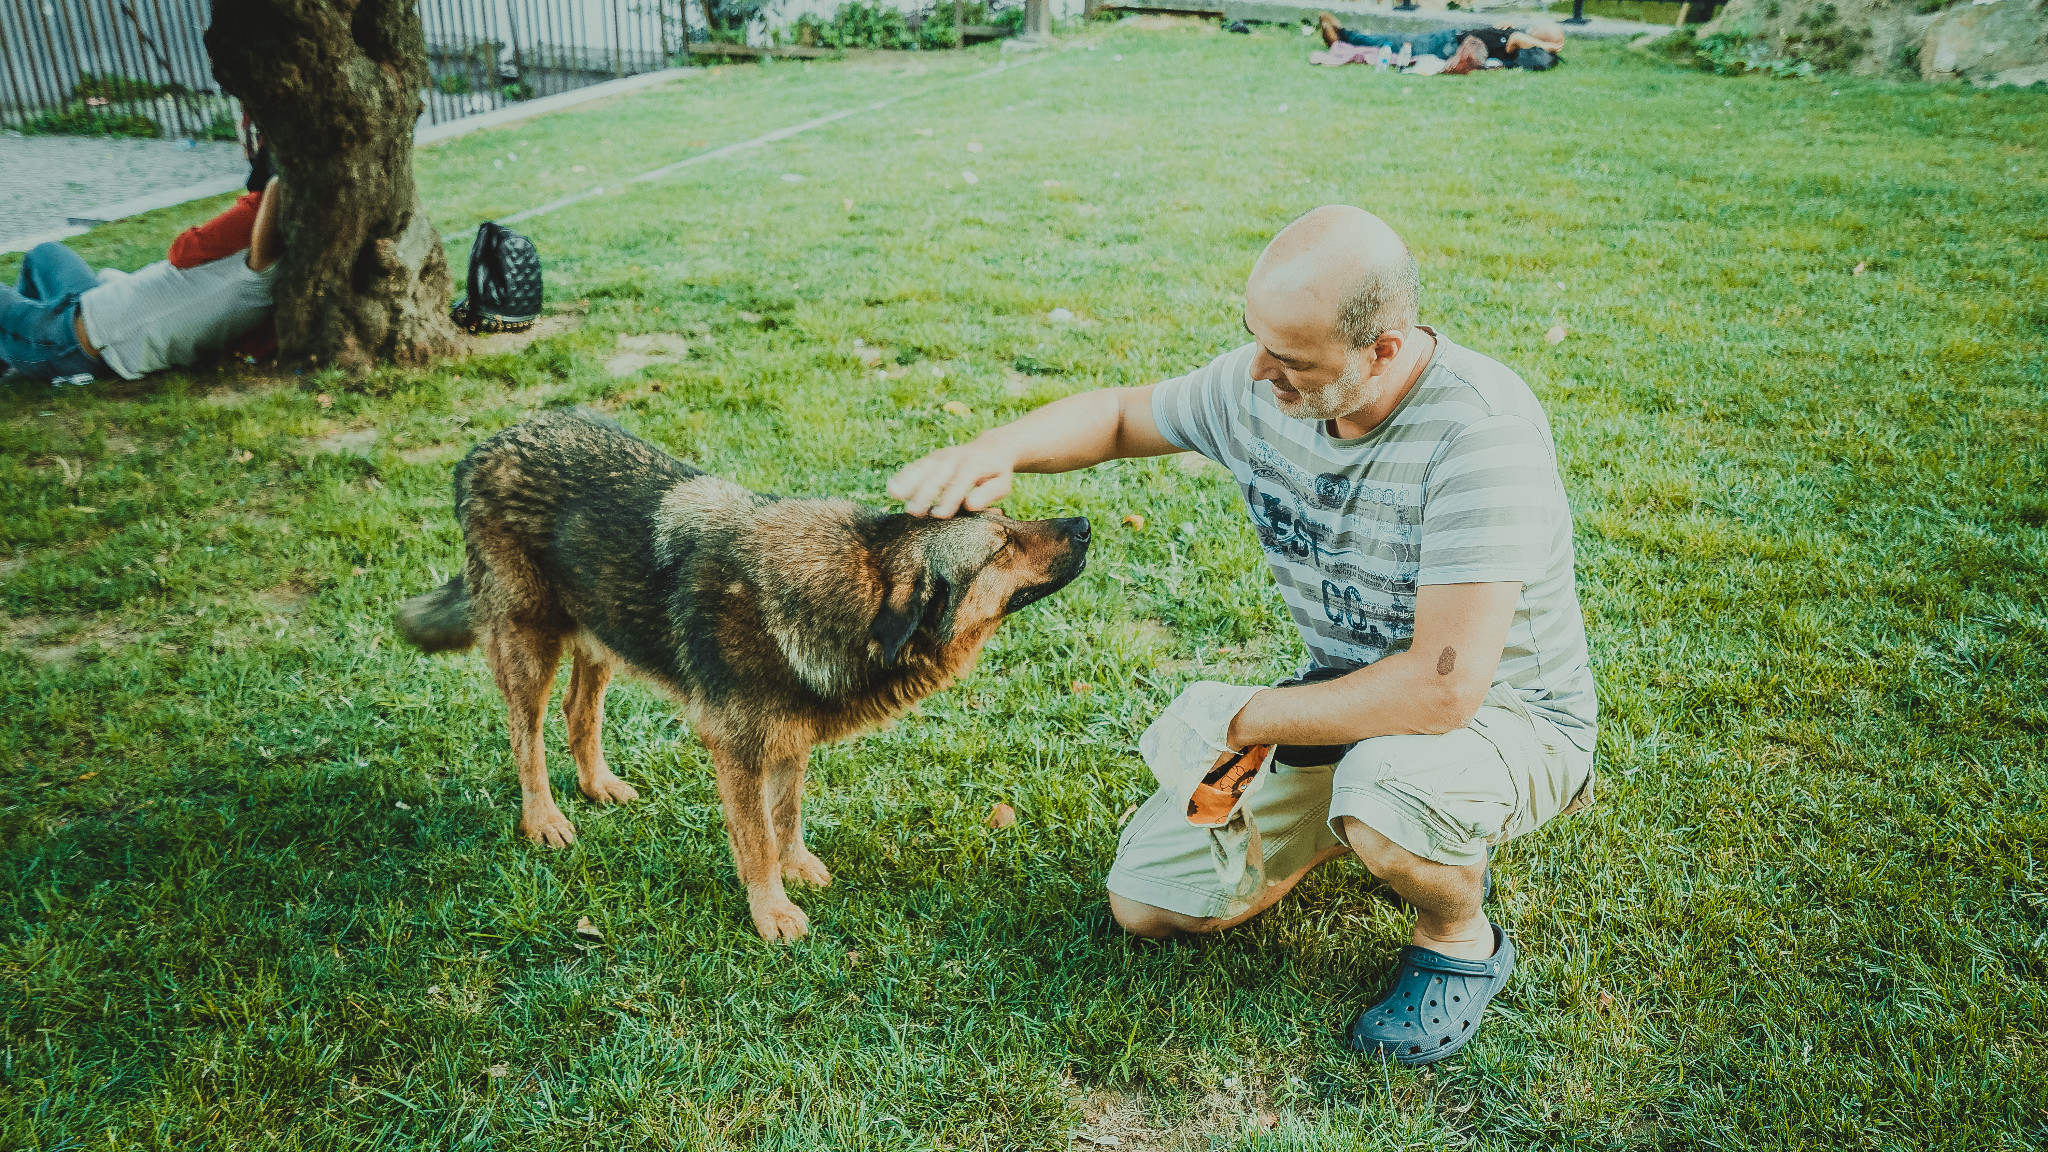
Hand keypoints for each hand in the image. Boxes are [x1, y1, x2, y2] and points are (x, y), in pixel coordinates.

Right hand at [886, 441, 1015, 517]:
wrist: (991, 448)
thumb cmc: (996, 473)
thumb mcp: (1002, 484)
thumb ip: (988, 494)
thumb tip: (971, 505)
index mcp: (974, 464)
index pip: (960, 481)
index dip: (949, 498)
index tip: (939, 515)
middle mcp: (955, 457)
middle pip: (937, 475)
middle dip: (924, 493)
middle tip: (914, 511)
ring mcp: (941, 456)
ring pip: (923, 468)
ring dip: (908, 481)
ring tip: (894, 494)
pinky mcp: (932, 458)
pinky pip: (916, 466)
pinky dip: (903, 476)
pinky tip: (892, 488)